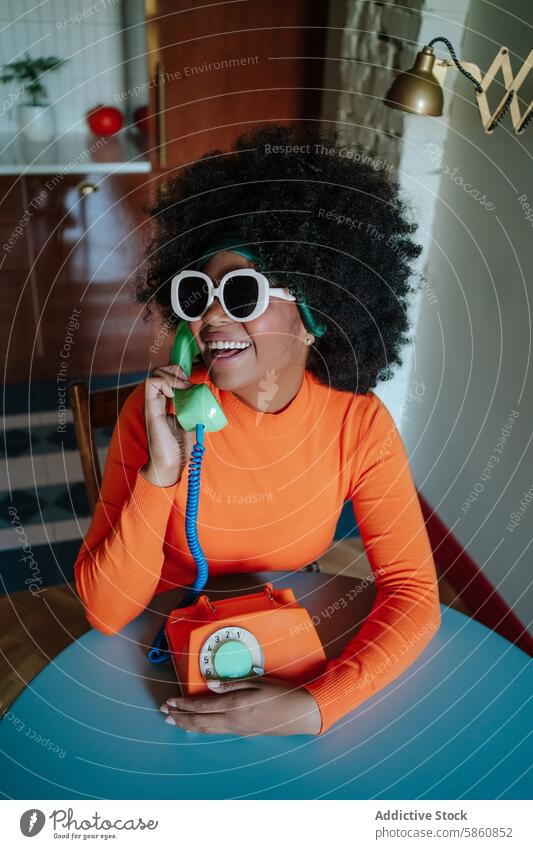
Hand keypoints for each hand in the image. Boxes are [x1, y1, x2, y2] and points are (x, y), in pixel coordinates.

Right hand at [141, 364, 195, 486]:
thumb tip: (205, 400)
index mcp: (164, 403)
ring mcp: (152, 404)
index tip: (191, 381)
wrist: (170, 464)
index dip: (178, 372)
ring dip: (172, 375)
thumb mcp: (191, 423)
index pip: (167, 377)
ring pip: (155, 374)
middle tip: (188, 382)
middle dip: (175, 370)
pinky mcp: (150, 408)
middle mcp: (156, 401)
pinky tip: (174, 393)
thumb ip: (194, 410)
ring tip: (184, 386)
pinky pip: (151, 384)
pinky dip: (165, 382)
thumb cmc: (179, 448)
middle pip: (160, 371)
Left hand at [160, 675, 321, 735]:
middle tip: (164, 713)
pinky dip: (201, 728)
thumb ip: (232, 683)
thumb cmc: (282, 694)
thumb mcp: (258, 681)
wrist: (301, 714)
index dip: (183, 704)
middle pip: (199, 721)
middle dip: (179, 717)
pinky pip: (216, 731)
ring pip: (206, 729)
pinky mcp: (243, 732)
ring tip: (173, 721)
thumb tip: (210, 684)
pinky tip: (198, 725)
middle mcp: (233, 720)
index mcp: (235, 705)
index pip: (202, 705)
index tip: (170, 701)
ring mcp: (238, 729)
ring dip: (187, 725)